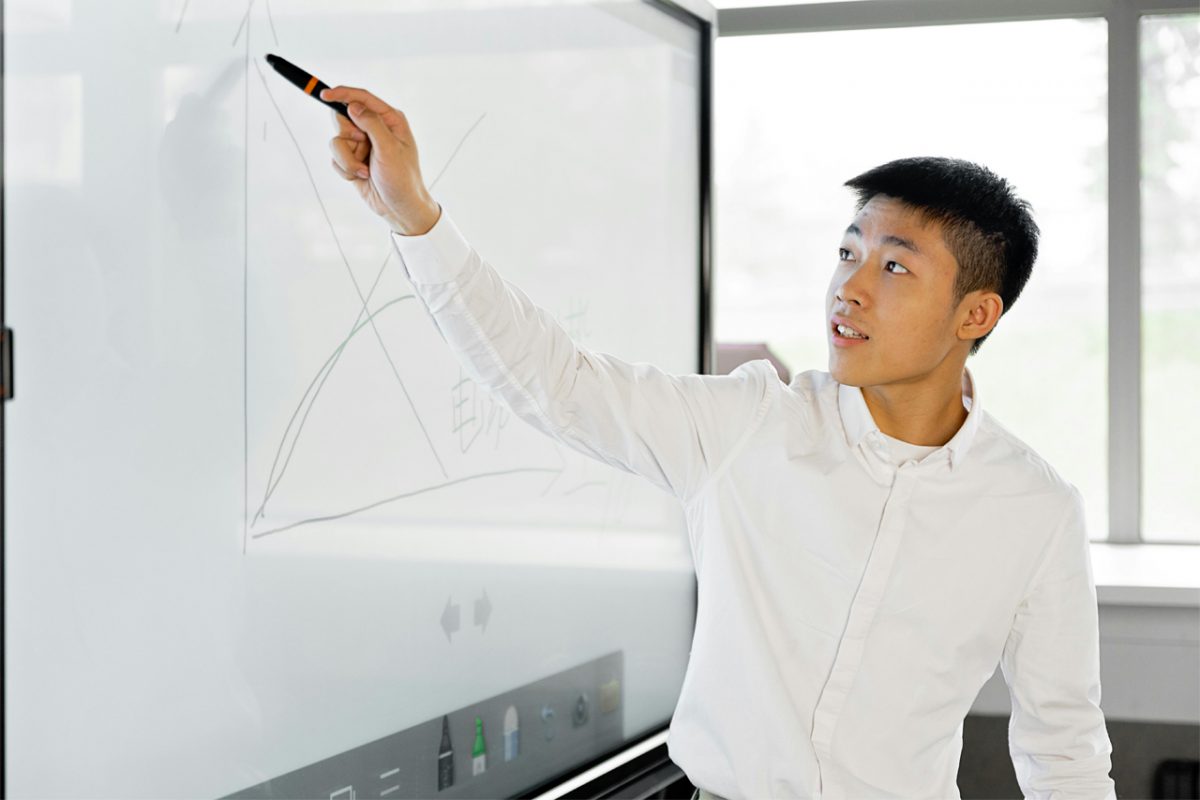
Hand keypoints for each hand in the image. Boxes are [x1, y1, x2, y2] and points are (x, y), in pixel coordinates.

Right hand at [321, 85, 440, 235]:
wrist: (398, 208)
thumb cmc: (402, 179)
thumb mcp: (389, 149)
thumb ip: (372, 125)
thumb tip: (353, 106)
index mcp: (389, 120)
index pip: (362, 99)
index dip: (342, 94)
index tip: (324, 94)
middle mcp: (374, 129)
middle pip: (343, 118)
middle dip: (347, 136)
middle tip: (360, 146)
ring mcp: (362, 144)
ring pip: (336, 141)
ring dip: (347, 159)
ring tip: (365, 171)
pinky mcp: (353, 159)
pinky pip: (336, 157)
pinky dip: (346, 169)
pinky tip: (362, 177)